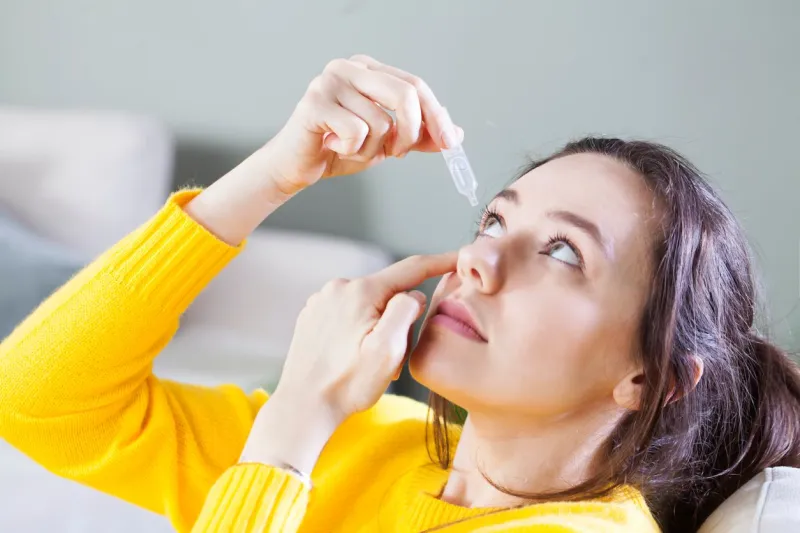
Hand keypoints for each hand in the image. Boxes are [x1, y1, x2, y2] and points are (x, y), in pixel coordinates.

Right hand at [263, 55, 463, 194]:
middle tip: (398, 153)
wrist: (297, 167)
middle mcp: (349, 67)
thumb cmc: (339, 149)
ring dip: (373, 149)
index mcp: (369, 69)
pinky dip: (352, 150)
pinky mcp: (314, 103)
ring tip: (351, 149)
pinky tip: (333, 146)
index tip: (449, 142)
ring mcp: (329, 81)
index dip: (436, 115)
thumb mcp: (386, 143)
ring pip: (381, 122)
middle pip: (405, 93)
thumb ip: (418, 136)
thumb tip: (454, 135)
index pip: (415, 85)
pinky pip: (357, 132)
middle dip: (411, 132)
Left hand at [276, 252, 456, 420]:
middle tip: (395, 358)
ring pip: (369, 303)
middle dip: (400, 318)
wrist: (303, 406)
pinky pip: (349, 312)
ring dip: (378, 326)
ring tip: (370, 362)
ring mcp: (322, 300)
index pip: (411, 268)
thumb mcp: (387, 351)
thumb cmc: (348, 385)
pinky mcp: (313, 314)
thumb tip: (414, 294)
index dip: (440, 261)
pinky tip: (352, 356)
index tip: (460, 257)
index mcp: (361, 291)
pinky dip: (359, 329)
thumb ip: (406, 312)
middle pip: (389, 291)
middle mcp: (339, 287)